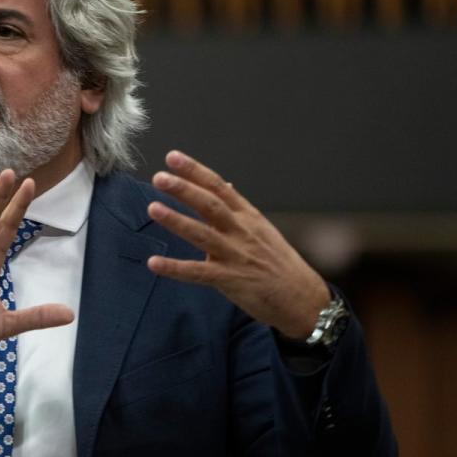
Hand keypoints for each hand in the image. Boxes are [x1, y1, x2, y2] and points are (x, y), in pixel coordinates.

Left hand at [146, 150, 329, 339]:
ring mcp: (236, 255)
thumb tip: (226, 185)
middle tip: (160, 177)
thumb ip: (239, 209)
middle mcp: (241, 231)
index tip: (173, 157)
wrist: (303, 298)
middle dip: (185, 189)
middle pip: (210, 204)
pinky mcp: (230, 280)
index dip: (195, 171)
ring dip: (177, 220)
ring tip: (153, 208)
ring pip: (202, 234)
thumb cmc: (279, 263)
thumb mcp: (262, 229)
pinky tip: (154, 262)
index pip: (219, 187)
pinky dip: (175, 268)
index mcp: (248, 216)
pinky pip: (198, 272)